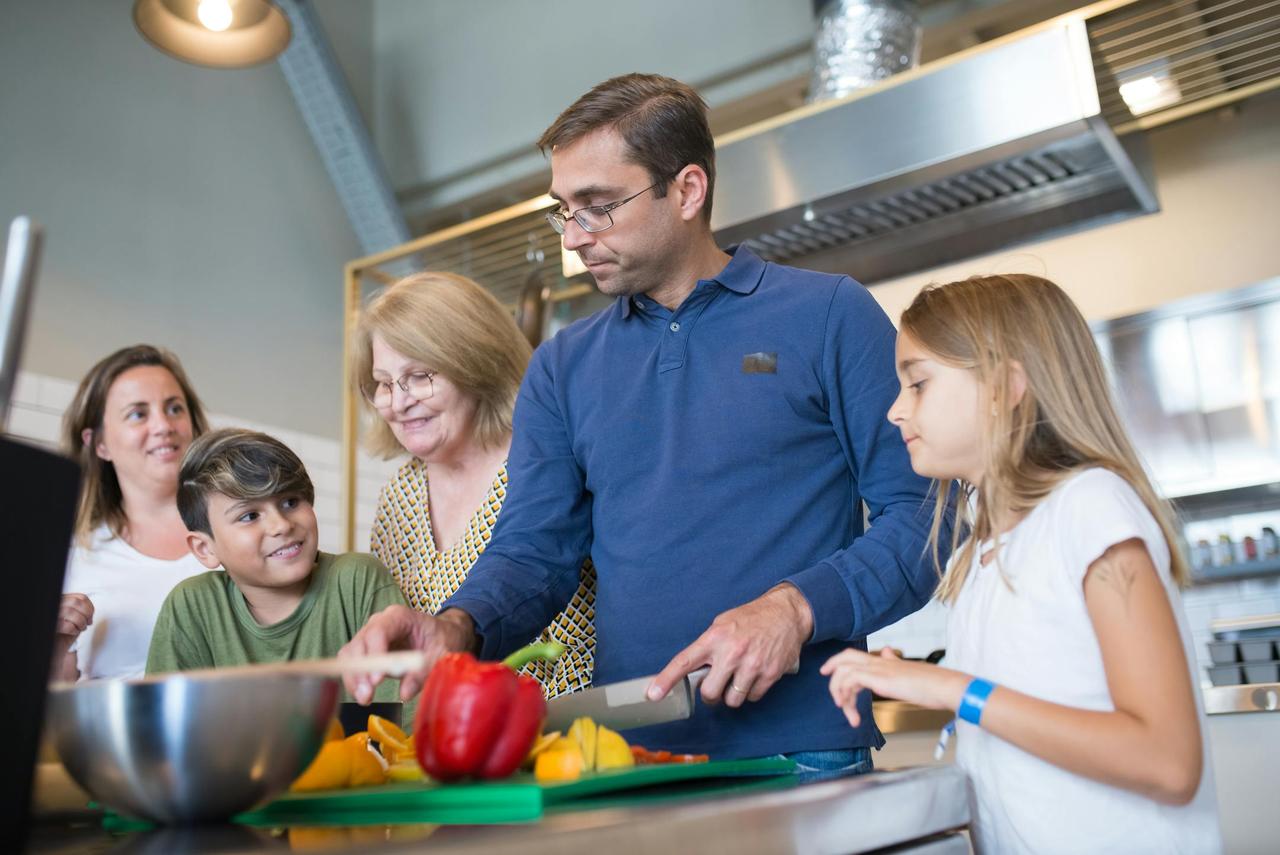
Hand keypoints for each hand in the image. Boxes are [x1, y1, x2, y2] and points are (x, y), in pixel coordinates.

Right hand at [55, 593, 93, 639]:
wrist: (56, 647)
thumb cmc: (66, 633)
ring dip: (81, 622)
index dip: (89, 606)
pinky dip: (74, 629)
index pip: (80, 597)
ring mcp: (51, 615)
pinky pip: (65, 625)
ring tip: (81, 628)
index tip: (91, 615)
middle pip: (76, 602)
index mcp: (62, 601)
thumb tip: (91, 610)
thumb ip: (81, 610)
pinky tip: (74, 632)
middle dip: (87, 613)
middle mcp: (55, 606)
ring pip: (70, 611)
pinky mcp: (51, 626)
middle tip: (88, 622)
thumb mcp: (75, 618)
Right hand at [339, 606, 475, 703]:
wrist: (441, 635)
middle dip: (360, 671)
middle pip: (359, 643)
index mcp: (399, 617)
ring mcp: (370, 635)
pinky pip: (352, 663)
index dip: (374, 655)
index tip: (377, 680)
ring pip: (350, 654)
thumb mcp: (441, 654)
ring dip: (353, 678)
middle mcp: (380, 622)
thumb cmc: (442, 640)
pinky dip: (354, 680)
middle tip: (367, 696)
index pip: (378, 632)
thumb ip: (424, 671)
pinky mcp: (366, 650)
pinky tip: (363, 695)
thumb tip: (405, 693)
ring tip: (364, 699)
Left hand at [648, 583, 811, 708]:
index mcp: (714, 638)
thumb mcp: (723, 623)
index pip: (684, 662)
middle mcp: (731, 653)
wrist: (786, 614)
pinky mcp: (770, 674)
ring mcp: (752, 665)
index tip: (653, 695)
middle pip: (710, 693)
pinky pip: (752, 697)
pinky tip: (754, 676)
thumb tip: (694, 669)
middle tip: (716, 685)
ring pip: (732, 700)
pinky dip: (751, 692)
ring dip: (732, 695)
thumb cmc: (751, 618)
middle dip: (711, 694)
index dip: (666, 680)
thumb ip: (708, 646)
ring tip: (737, 679)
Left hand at [820, 647, 968, 726]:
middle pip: (846, 657)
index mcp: (887, 660)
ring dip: (839, 692)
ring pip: (844, 671)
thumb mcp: (910, 672)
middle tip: (827, 684)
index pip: (856, 655)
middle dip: (832, 668)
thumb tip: (888, 652)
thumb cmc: (933, 684)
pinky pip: (851, 679)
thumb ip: (895, 663)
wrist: (946, 686)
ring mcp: (879, 668)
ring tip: (846, 711)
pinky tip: (851, 711)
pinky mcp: (880, 678)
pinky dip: (845, 694)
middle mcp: (880, 661)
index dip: (840, 662)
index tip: (830, 673)